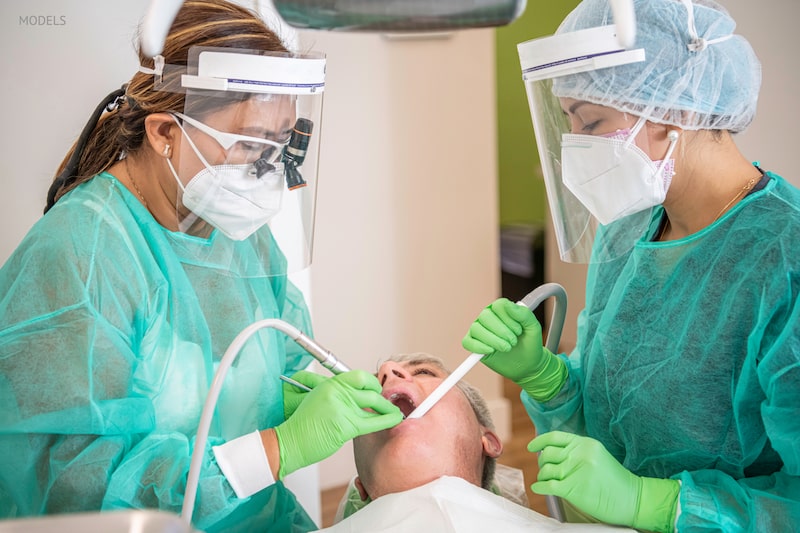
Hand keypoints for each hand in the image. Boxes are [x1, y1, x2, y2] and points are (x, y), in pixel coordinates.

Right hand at [274, 370, 402, 477]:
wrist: (290, 441)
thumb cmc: (304, 425)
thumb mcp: (318, 399)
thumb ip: (338, 395)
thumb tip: (360, 396)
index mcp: (330, 384)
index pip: (359, 376)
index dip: (372, 383)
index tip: (377, 389)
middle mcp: (337, 391)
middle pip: (369, 388)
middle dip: (382, 397)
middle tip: (388, 403)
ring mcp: (342, 407)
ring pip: (374, 403)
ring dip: (388, 409)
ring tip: (395, 412)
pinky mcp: (346, 424)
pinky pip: (373, 421)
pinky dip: (387, 420)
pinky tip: (394, 420)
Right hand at [462, 298, 565, 400]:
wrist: (528, 364)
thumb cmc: (530, 343)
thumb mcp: (533, 327)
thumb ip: (523, 314)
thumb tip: (508, 304)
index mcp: (501, 309)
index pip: (498, 306)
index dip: (509, 319)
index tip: (519, 331)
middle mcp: (488, 317)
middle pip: (485, 316)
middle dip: (501, 332)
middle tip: (513, 342)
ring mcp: (479, 330)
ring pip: (476, 329)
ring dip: (493, 340)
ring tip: (506, 348)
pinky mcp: (473, 344)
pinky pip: (467, 342)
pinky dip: (479, 347)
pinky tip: (492, 351)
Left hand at [528, 431, 679, 532]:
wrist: (632, 499)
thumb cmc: (614, 480)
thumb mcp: (597, 456)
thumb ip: (576, 451)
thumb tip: (549, 452)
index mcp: (586, 443)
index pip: (555, 437)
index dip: (539, 442)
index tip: (531, 448)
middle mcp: (580, 454)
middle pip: (547, 454)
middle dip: (543, 463)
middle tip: (546, 471)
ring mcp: (577, 470)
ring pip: (546, 470)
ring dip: (542, 476)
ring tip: (546, 481)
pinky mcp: (574, 488)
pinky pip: (548, 485)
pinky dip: (539, 487)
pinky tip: (538, 488)